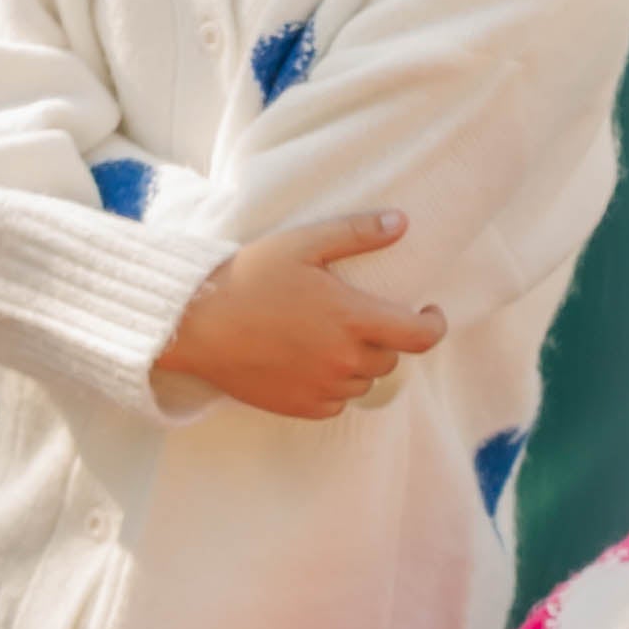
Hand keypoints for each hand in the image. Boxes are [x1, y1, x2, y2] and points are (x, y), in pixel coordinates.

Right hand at [162, 209, 445, 421]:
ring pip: (364, 382)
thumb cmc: (248, 278)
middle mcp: (343, 360)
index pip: (421, 337)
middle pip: (391, 358)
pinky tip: (310, 362)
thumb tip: (402, 222)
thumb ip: (357, 233)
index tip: (427, 312)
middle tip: (360, 316)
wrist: (194, 324)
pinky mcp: (299, 407)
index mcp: (352, 319)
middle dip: (386, 337)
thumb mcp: (303, 243)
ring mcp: (322, 387)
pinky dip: (333, 386)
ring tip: (331, 338)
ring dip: (359, 363)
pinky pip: (336, 403)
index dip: (434, 325)